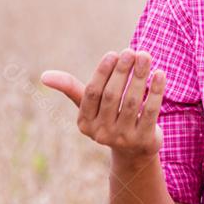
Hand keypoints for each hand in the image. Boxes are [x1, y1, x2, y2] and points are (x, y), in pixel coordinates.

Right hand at [40, 49, 166, 163]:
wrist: (134, 152)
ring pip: (132, 102)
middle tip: (131, 51)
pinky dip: (156, 91)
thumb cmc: (109, 118)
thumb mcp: (89, 106)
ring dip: (139, 76)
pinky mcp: (144, 141)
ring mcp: (123, 139)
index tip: (114, 54)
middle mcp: (102, 133)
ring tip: (145, 56)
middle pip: (112, 96)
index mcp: (85, 123)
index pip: (92, 93)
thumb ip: (71, 89)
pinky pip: (151, 111)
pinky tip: (160, 74)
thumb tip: (43, 76)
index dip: (102, 72)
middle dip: (122, 71)